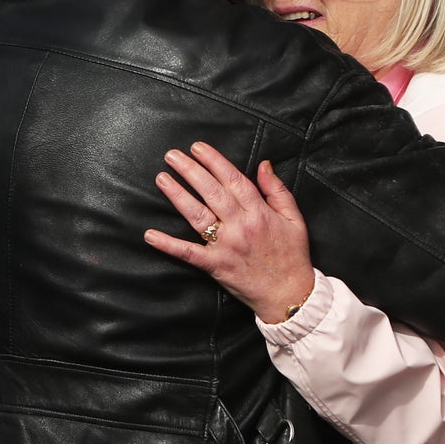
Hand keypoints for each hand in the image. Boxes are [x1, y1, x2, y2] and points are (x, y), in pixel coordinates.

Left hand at [144, 142, 314, 322]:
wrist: (289, 296)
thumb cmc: (292, 255)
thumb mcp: (293, 218)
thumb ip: (276, 190)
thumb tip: (263, 164)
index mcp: (259, 212)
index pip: (233, 179)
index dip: (214, 161)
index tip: (198, 148)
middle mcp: (240, 226)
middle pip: (212, 192)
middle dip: (191, 171)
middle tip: (172, 155)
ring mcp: (226, 246)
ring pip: (198, 216)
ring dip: (178, 196)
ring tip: (162, 178)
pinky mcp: (215, 266)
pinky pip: (189, 253)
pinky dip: (169, 244)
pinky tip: (151, 234)